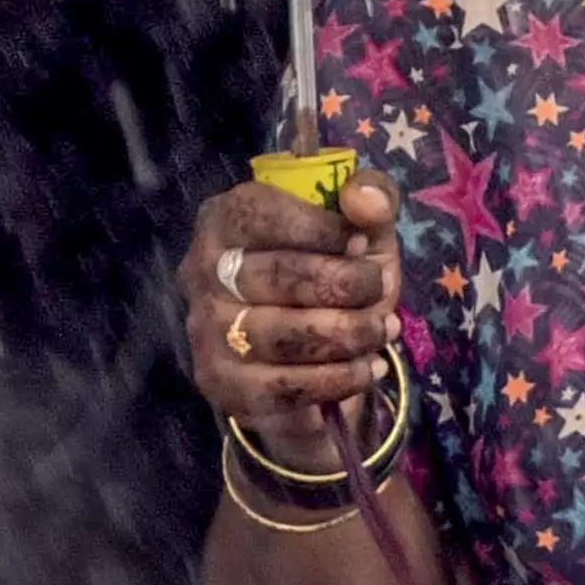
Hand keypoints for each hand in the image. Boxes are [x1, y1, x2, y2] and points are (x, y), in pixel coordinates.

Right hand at [183, 172, 401, 459]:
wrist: (309, 356)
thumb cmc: (332, 275)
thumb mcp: (360, 228)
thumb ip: (372, 197)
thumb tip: (365, 200)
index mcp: (224, 219)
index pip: (262, 214)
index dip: (321, 228)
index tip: (362, 244)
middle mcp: (202, 272)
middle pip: (279, 276)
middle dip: (346, 285)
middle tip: (380, 291)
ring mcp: (206, 332)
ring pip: (284, 337)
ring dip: (348, 335)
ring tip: (382, 330)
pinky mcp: (220, 383)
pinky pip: (284, 387)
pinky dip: (337, 380)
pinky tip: (366, 369)